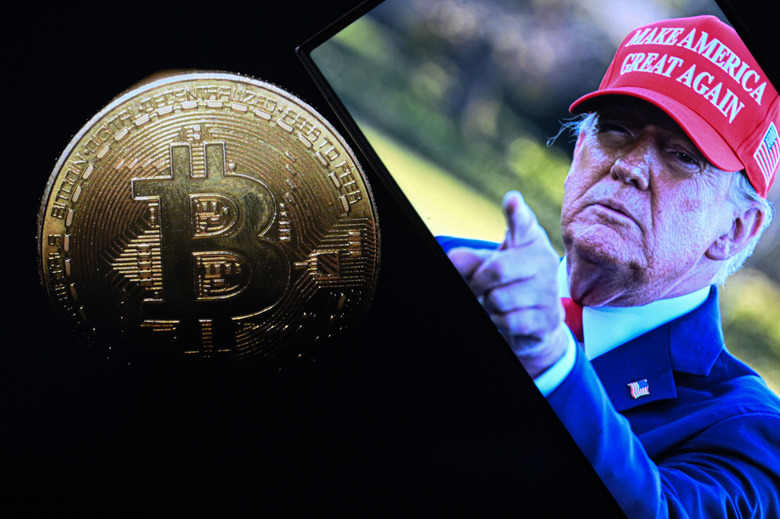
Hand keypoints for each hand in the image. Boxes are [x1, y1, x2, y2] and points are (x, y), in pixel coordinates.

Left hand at [448, 191, 568, 377]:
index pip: (522, 223)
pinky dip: (498, 321)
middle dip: (478, 283)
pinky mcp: (549, 317)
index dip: (516, 212)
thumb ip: (471, 261)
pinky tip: (505, 318)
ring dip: (488, 305)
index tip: (511, 199)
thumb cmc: (510, 283)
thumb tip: (453, 258)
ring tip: (496, 303)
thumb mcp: (489, 266)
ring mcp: (549, 289)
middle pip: (497, 269)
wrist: (538, 321)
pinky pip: (510, 321)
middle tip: (477, 287)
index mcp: (529, 240)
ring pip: (499, 299)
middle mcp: (544, 260)